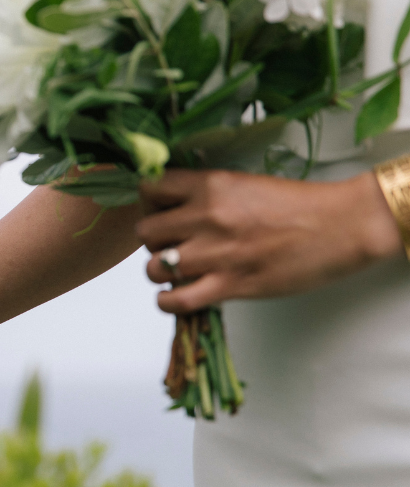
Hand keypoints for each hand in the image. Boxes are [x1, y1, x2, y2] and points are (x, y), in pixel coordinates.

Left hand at [136, 168, 403, 312]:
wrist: (342, 225)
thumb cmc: (300, 205)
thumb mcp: (244, 184)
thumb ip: (206, 194)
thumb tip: (173, 209)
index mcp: (211, 185)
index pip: (149, 188)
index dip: (148, 202)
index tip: (160, 210)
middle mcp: (206, 217)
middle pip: (145, 232)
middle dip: (154, 241)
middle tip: (173, 244)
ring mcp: (216, 253)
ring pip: (153, 267)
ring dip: (162, 272)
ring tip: (180, 271)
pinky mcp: (230, 285)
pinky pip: (176, 300)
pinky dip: (169, 302)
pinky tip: (179, 295)